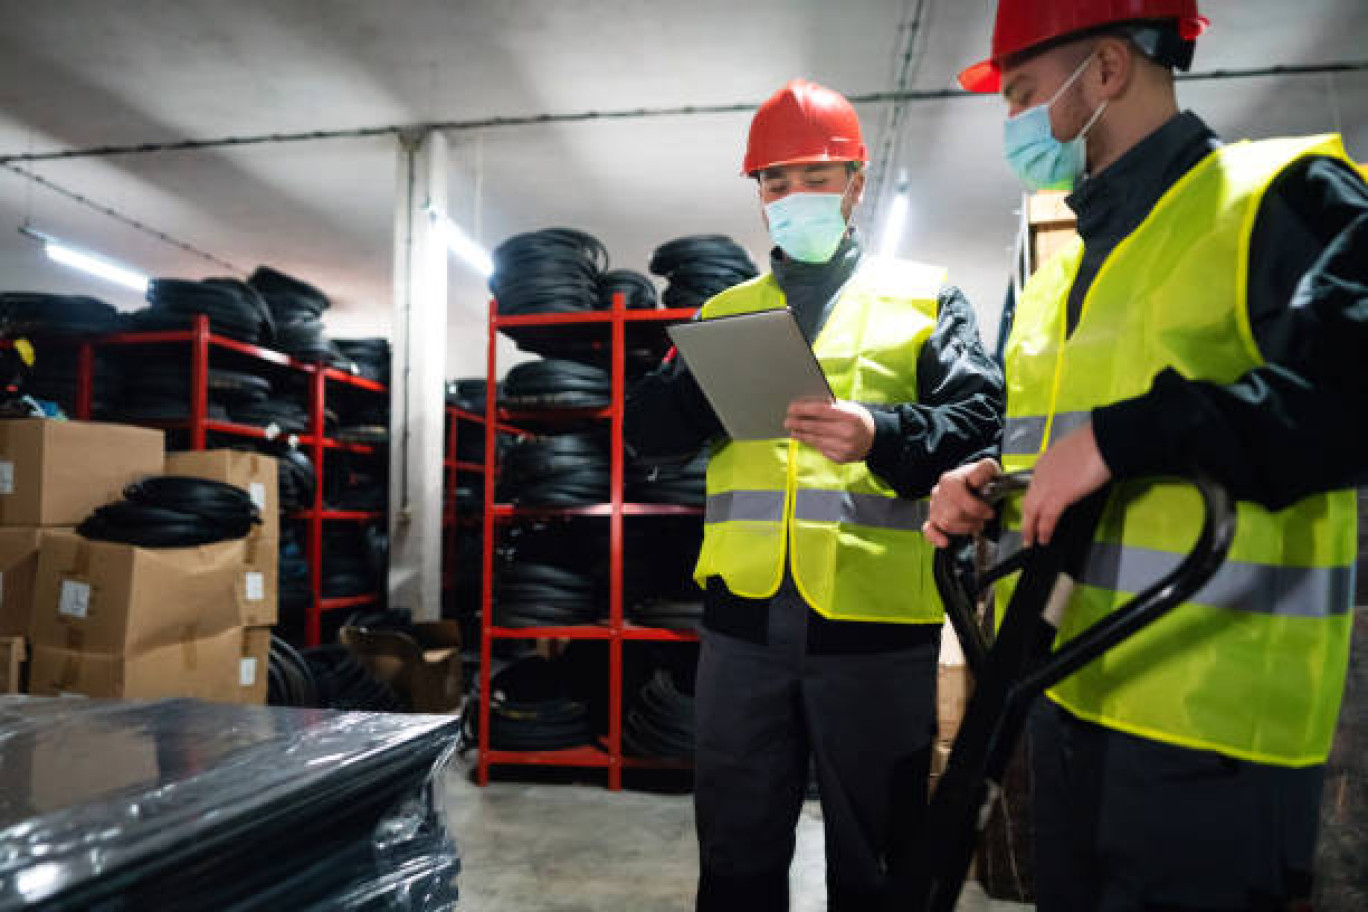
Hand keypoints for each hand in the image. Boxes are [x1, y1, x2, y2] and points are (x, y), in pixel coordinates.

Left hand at [784, 399, 874, 462]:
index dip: (803, 409)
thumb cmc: (856, 419)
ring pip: (815, 440)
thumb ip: (829, 406)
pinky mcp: (841, 459)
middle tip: (786, 421)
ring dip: (801, 435)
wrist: (874, 439)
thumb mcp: (849, 407)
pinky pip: (821, 449)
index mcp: (850, 416)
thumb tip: (803, 404)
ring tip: (792, 430)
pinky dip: (812, 443)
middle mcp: (848, 433)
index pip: (821, 410)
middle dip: (798, 423)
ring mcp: (845, 448)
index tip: (791, 408)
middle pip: (815, 427)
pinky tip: (804, 438)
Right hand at [924, 458, 1001, 547]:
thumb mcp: (987, 467)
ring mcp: (934, 505)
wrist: (969, 480)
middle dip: (972, 520)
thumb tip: (978, 481)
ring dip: (964, 528)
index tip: (990, 512)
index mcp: (951, 480)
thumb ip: (985, 469)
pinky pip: (928, 528)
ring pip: (945, 524)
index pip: (961, 498)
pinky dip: (936, 537)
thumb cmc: (978, 477)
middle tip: (983, 520)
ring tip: (974, 525)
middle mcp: (940, 491)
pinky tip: (945, 541)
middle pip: (953, 514)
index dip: (978, 508)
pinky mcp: (932, 516)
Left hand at [1019, 422, 1111, 546]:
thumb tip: (1073, 472)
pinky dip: (1044, 530)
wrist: (1103, 439)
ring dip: (1030, 528)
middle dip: (1026, 518)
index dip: (1034, 500)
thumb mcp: (1073, 451)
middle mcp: (1042, 473)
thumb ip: (1067, 464)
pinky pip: (1047, 517)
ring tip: (1030, 541)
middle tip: (1026, 532)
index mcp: (1045, 461)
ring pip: (1032, 510)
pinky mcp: (1060, 495)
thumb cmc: (1095, 442)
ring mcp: (1048, 484)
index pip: (1034, 485)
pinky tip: (1044, 539)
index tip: (1034, 510)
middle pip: (1028, 500)